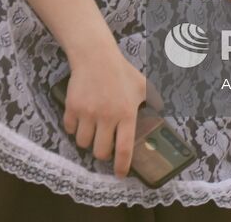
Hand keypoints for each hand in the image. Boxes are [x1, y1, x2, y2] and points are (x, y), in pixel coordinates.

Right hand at [63, 47, 151, 178]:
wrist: (95, 56)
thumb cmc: (121, 71)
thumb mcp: (142, 86)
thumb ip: (153, 102)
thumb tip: (161, 114)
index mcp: (126, 113)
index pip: (123, 149)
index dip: (121, 166)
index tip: (120, 174)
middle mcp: (107, 116)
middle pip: (100, 152)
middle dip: (102, 153)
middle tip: (104, 144)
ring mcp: (88, 113)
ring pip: (83, 143)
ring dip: (87, 140)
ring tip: (92, 130)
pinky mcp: (72, 107)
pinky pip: (69, 129)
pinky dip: (73, 128)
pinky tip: (80, 119)